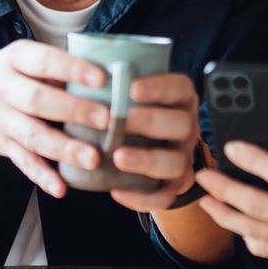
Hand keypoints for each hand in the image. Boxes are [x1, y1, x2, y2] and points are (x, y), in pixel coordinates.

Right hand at [0, 41, 114, 197]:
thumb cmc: (11, 76)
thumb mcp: (25, 59)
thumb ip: (58, 67)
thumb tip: (109, 77)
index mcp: (15, 59)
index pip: (44, 61)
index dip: (71, 69)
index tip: (101, 78)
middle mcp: (4, 89)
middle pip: (38, 100)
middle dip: (73, 110)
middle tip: (106, 119)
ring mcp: (2, 120)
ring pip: (33, 136)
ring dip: (64, 149)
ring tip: (92, 158)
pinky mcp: (3, 146)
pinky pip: (23, 163)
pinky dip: (42, 176)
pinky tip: (61, 187)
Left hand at [107, 72, 201, 212]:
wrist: (153, 150)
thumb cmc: (135, 114)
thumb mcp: (133, 95)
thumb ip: (118, 85)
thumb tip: (80, 71)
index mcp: (179, 100)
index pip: (180, 88)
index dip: (159, 87)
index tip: (132, 88)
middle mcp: (187, 127)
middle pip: (182, 124)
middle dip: (150, 121)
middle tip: (120, 121)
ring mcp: (183, 157)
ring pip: (176, 161)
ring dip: (146, 159)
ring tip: (117, 157)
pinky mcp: (174, 185)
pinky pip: (165, 195)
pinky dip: (142, 197)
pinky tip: (117, 191)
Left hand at [194, 142, 267, 268]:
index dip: (252, 159)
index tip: (230, 148)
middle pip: (256, 203)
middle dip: (224, 188)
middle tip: (203, 175)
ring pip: (252, 229)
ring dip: (224, 213)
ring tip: (207, 199)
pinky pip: (264, 247)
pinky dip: (245, 234)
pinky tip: (234, 221)